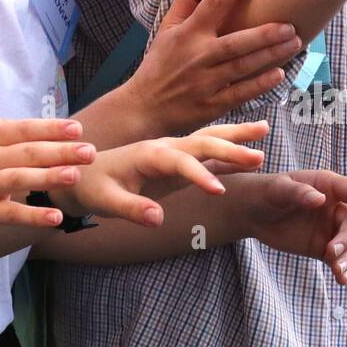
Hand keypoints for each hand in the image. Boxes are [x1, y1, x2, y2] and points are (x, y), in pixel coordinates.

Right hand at [0, 118, 93, 235]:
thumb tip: (32, 130)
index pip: (21, 128)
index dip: (50, 128)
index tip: (77, 127)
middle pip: (26, 151)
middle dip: (60, 150)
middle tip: (89, 150)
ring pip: (19, 178)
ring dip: (50, 176)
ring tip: (76, 175)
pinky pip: (9, 214)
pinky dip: (33, 215)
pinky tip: (55, 217)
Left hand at [54, 122, 269, 225]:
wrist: (81, 174)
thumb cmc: (92, 187)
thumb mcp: (105, 202)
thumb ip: (132, 208)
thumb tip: (157, 217)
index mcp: (148, 154)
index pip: (180, 161)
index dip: (199, 175)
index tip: (218, 192)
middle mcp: (164, 147)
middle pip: (202, 141)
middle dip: (230, 146)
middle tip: (260, 155)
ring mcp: (173, 151)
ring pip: (208, 139)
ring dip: (235, 135)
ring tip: (265, 129)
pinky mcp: (177, 161)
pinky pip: (207, 152)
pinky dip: (228, 149)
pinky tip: (249, 149)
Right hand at [121, 0, 298, 132]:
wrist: (145, 107)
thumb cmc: (159, 63)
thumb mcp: (166, 28)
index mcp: (187, 34)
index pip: (213, 4)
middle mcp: (197, 56)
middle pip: (237, 41)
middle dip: (266, 33)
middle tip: (291, 24)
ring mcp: (205, 82)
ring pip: (243, 66)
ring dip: (271, 55)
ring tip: (294, 43)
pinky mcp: (212, 105)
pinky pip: (241, 93)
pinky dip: (260, 84)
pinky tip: (279, 74)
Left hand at [232, 169, 346, 284]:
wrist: (250, 213)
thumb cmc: (265, 192)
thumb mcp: (276, 189)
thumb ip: (297, 192)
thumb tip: (320, 199)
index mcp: (326, 186)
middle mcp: (333, 207)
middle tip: (331, 253)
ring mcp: (329, 229)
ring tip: (337, 270)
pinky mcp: (322, 247)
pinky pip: (339, 259)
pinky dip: (343, 270)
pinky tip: (341, 280)